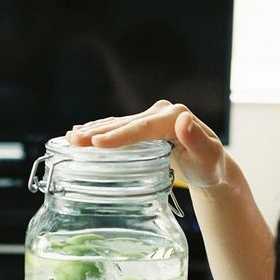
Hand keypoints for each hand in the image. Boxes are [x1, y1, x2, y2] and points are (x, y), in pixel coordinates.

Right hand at [66, 100, 225, 188]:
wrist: (210, 166)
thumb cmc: (210, 166)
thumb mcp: (209, 156)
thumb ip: (198, 140)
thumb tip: (184, 119)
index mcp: (173, 117)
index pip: (142, 128)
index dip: (119, 136)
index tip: (97, 144)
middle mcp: (161, 112)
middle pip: (125, 124)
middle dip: (97, 132)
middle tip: (71, 141)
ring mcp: (151, 118)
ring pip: (118, 124)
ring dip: (93, 131)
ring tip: (69, 138)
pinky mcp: (145, 127)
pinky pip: (120, 128)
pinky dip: (100, 130)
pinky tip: (81, 132)